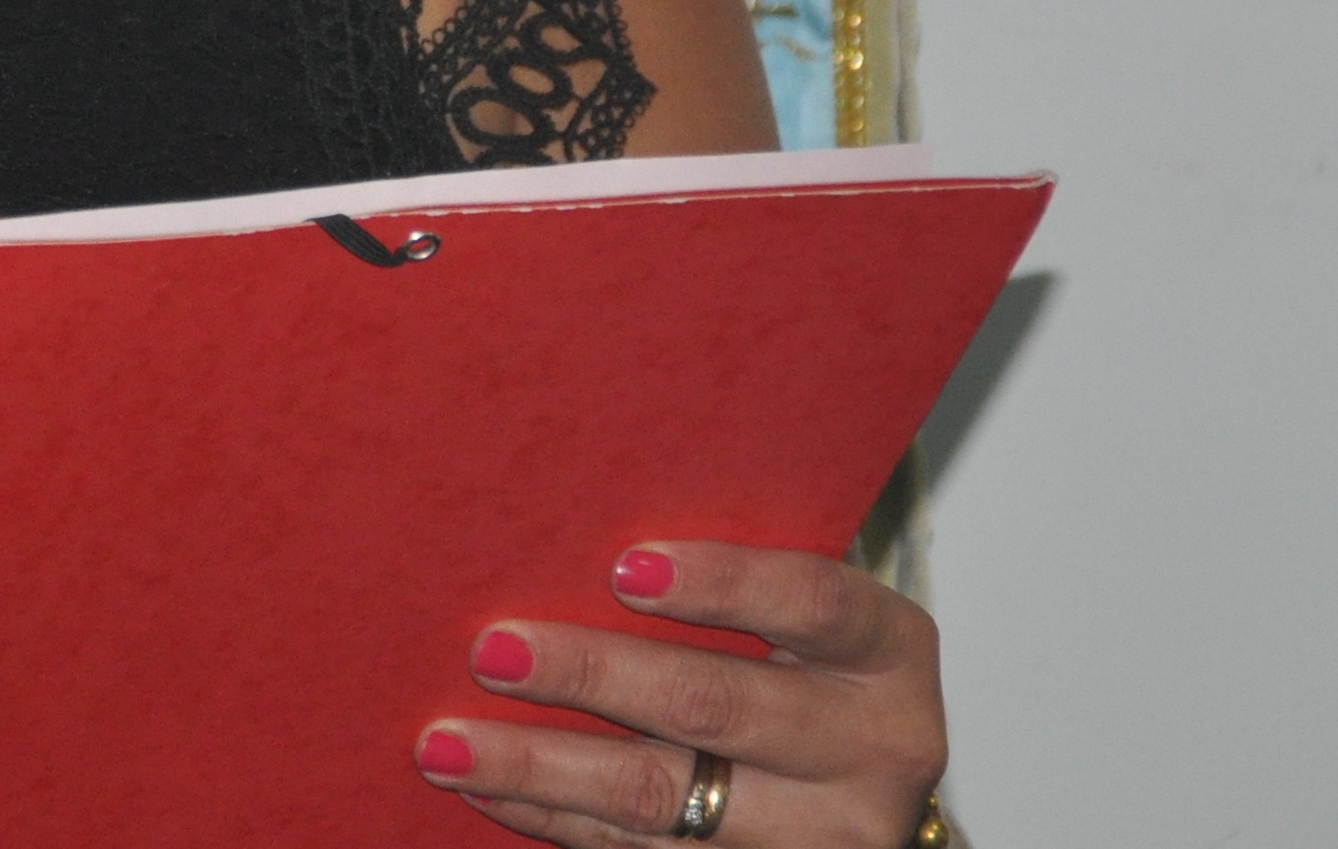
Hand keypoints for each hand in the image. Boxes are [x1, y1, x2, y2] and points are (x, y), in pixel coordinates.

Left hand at [412, 542, 943, 847]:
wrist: (857, 784)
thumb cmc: (803, 659)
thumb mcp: (799, 613)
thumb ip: (727, 572)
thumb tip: (565, 519)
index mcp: (891, 650)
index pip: (811, 600)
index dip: (720, 581)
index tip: (620, 568)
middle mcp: (879, 749)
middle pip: (717, 704)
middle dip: (592, 674)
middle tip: (492, 650)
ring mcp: (826, 836)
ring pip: (664, 799)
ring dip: (541, 767)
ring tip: (447, 742)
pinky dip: (554, 818)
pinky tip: (486, 789)